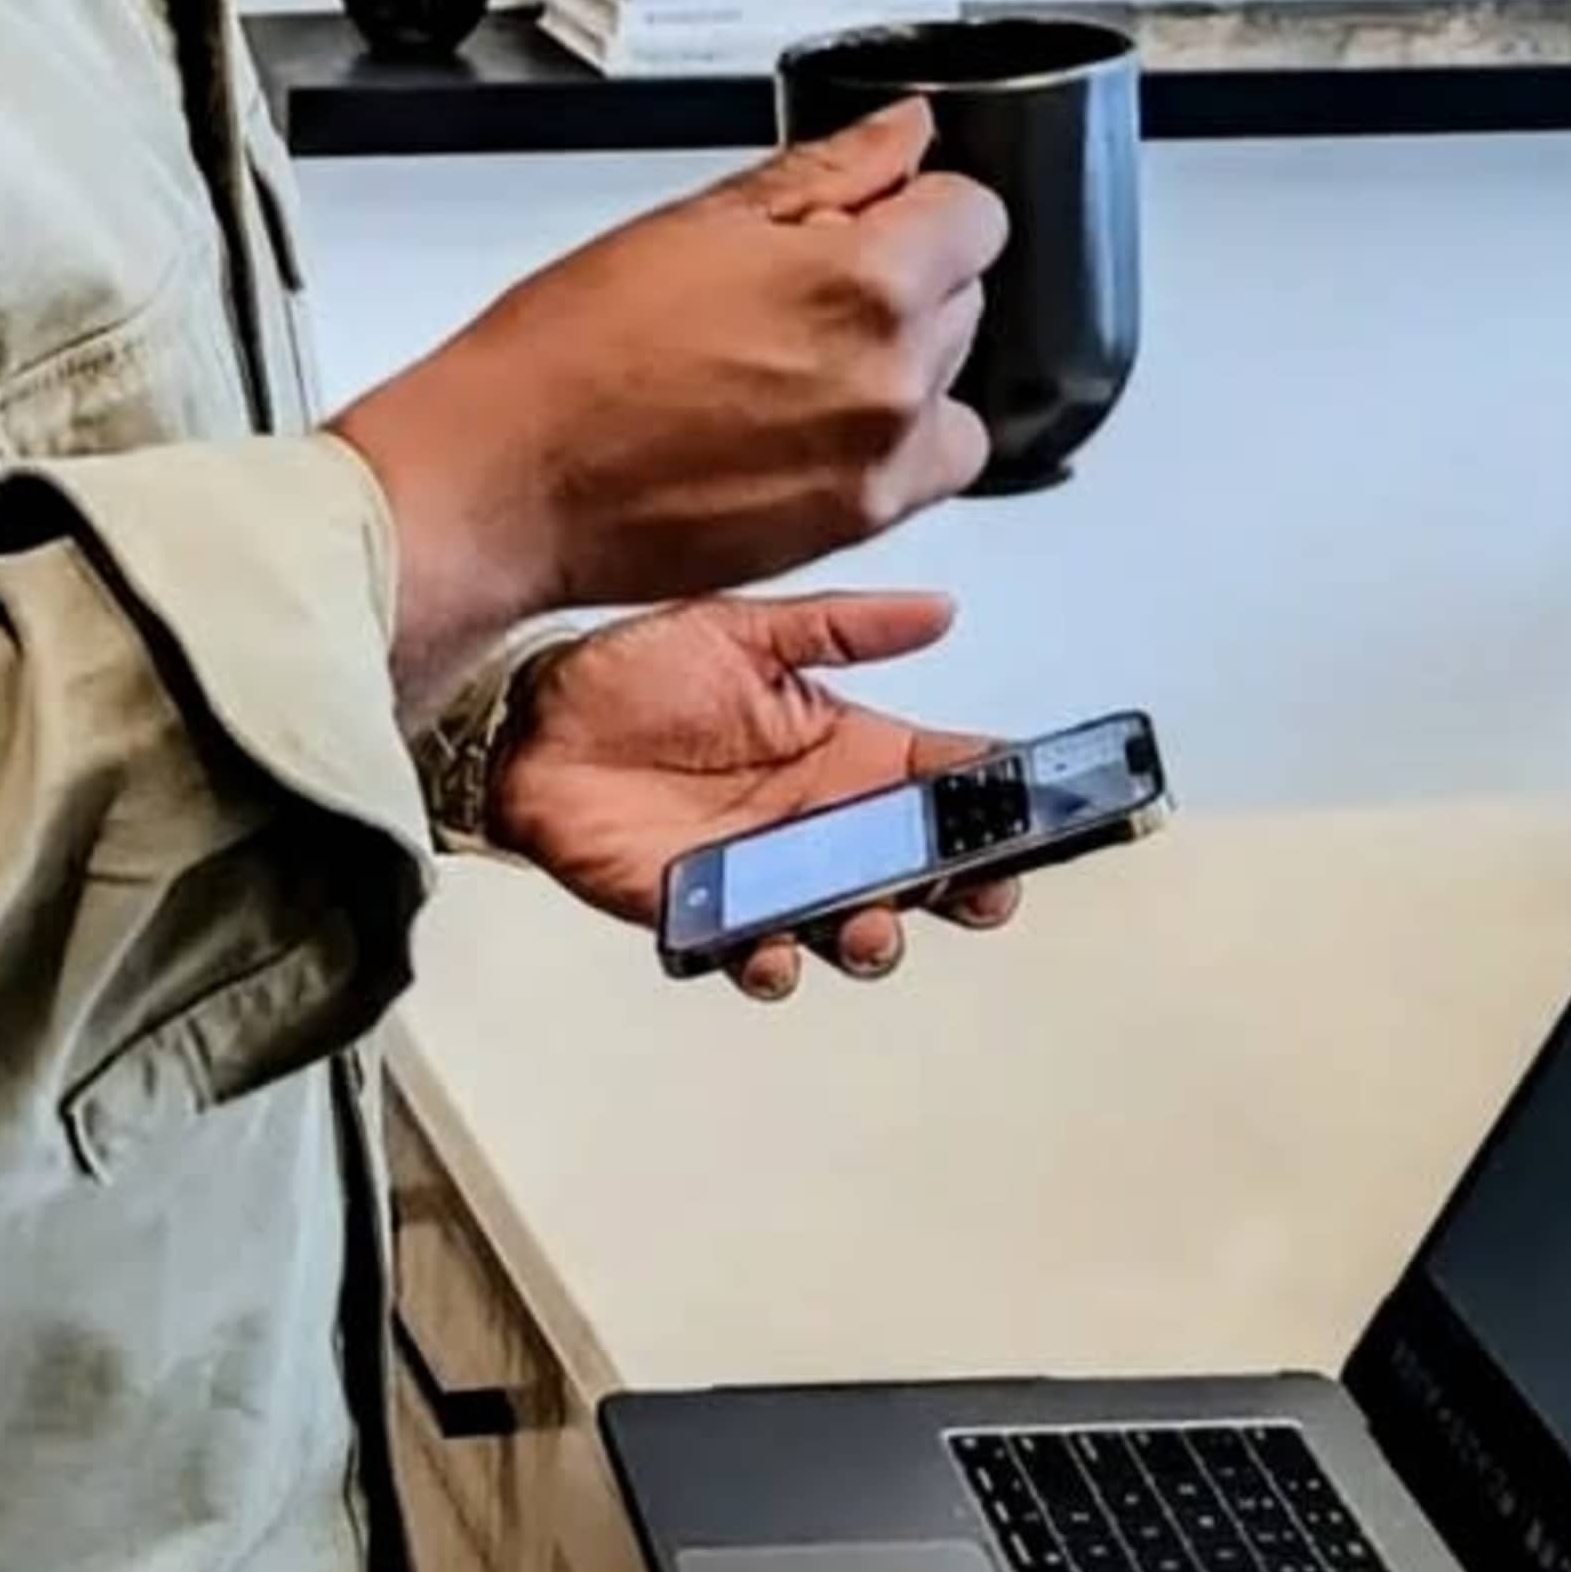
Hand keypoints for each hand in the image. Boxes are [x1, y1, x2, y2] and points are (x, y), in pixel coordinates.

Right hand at [334, 98, 1000, 681]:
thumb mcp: (697, 219)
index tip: (870, 214)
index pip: (976, 213)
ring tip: (787, 361)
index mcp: (866, 280)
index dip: (916, 202)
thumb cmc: (570, 353)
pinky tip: (802, 422)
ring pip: (946, 380)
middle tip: (790, 290)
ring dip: (896, 361)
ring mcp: (882, 460)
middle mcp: (893, 376)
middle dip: (899, 278)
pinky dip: (889, 439)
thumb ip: (829, 170)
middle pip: (964, 295)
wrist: (508, 481)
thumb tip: (906, 132)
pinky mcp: (857, 523)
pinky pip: (927, 462)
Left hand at [483, 587, 1019, 1001]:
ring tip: (870, 925)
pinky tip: (774, 951)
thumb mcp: (743, 630)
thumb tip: (940, 608)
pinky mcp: (704, 913)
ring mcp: (767, 874)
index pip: (945, 779)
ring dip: (875, 936)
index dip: (999, 795)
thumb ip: (843, 628)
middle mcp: (820, 822)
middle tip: (982, 887)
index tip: (1043, 802)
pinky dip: (773, 963)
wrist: (527, 719)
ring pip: (852, 923)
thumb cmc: (631, 671)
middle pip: (921, 868)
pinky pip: (755, 953)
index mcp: (843, 751)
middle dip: (965, 886)